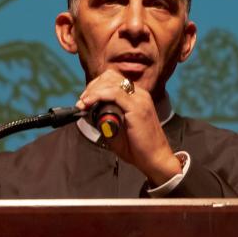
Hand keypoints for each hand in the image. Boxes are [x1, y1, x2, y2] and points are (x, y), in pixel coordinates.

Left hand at [75, 69, 181, 184]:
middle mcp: (140, 94)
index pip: (113, 79)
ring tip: (83, 103)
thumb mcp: (117, 130)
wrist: (156, 160)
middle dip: (92, 87)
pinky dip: (98, 96)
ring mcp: (140, 99)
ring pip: (110, 82)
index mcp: (137, 97)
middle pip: (110, 76)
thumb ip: (105, 119)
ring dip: (93, 91)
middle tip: (82, 101)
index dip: (96, 86)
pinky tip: (88, 103)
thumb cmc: (137, 148)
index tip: (84, 99)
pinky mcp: (137, 107)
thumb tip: (88, 111)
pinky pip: (114, 93)